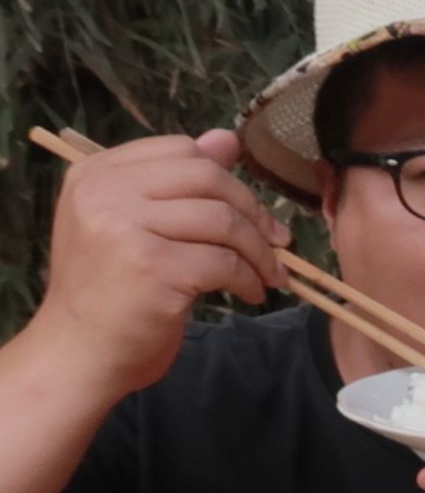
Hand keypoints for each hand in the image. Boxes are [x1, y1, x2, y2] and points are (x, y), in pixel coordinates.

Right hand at [32, 130, 290, 400]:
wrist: (79, 353)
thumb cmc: (110, 294)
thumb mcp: (133, 228)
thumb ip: (175, 184)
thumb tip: (227, 139)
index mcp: (96, 174)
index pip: (181, 151)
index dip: (226, 178)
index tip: (251, 212)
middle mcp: (105, 193)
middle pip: (207, 178)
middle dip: (253, 211)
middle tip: (277, 243)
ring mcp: (126, 228)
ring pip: (223, 220)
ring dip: (258, 251)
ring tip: (268, 275)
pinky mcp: (153, 267)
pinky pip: (225, 262)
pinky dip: (249, 279)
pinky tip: (250, 293)